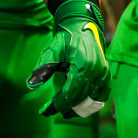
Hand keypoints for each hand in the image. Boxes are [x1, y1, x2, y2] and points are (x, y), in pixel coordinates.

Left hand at [27, 0, 110, 117]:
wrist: (83, 25)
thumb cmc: (66, 37)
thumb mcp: (52, 49)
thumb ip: (42, 67)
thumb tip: (30, 84)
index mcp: (83, 65)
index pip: (71, 92)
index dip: (58, 103)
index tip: (46, 110)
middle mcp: (97, 71)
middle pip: (80, 98)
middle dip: (65, 107)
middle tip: (50, 110)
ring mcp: (104, 74)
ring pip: (91, 99)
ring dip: (78, 108)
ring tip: (64, 112)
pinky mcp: (106, 75)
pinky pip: (101, 95)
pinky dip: (91, 102)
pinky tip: (80, 105)